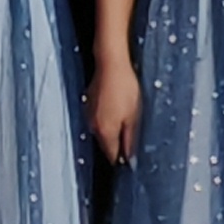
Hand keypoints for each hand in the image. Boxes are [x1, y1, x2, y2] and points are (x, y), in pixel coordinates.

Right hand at [89, 51, 141, 165]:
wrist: (111, 63)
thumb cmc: (125, 88)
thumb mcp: (134, 116)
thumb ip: (130, 140)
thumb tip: (130, 159)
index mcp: (105, 132)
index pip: (111, 155)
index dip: (122, 159)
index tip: (132, 159)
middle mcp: (93, 126)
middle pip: (105, 144)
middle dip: (117, 145)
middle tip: (133, 139)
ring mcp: (89, 114)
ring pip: (102, 131)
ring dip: (113, 131)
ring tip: (127, 121)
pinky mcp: (89, 103)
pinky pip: (99, 119)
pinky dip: (107, 119)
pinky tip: (118, 109)